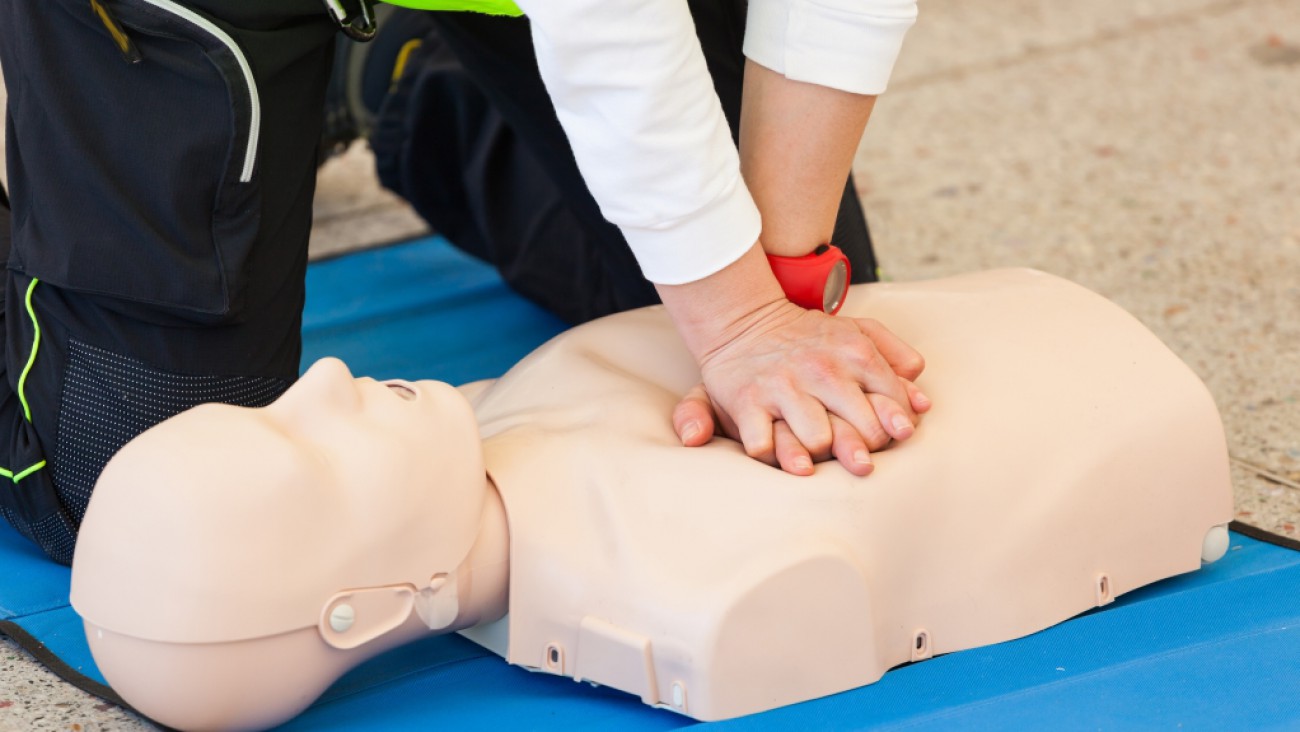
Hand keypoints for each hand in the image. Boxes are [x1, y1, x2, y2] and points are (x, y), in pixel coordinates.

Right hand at [671, 301, 929, 475]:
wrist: (743, 322)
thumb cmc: (808, 337)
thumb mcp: (857, 330)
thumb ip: (896, 358)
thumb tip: (924, 403)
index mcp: (855, 353)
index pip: (894, 403)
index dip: (895, 426)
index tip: (889, 437)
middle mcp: (822, 370)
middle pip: (864, 431)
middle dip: (865, 449)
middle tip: (858, 458)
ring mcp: (783, 387)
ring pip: (818, 442)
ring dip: (819, 455)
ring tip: (817, 456)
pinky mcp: (746, 403)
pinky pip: (765, 447)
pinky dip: (773, 456)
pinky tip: (779, 454)